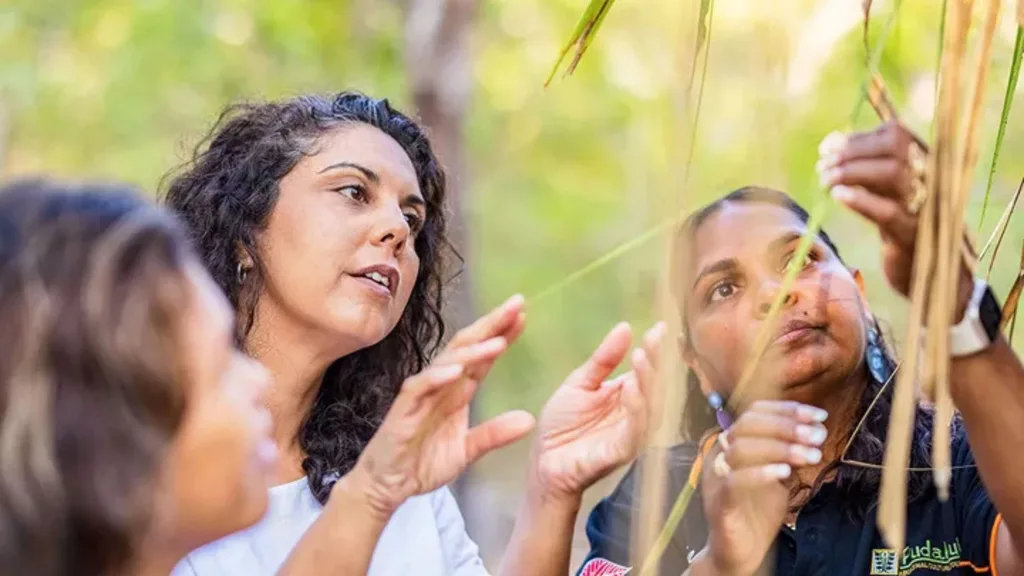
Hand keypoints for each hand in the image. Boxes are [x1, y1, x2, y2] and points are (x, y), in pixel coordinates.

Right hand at [346, 295, 535, 517]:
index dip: (502, 334)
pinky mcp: (403, 410)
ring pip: (447, 363)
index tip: (523, 316)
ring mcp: (421, 394)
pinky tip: (456, 370)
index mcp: (457, 391)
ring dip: (473, 351)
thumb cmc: (422, 462)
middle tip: (516, 305)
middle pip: (467, 347)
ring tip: (498, 341)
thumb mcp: (467, 450)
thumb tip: (530, 420)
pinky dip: (438, 377)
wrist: (387, 486)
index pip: (483, 356)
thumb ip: (495, 434)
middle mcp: (440, 385)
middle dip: (491, 325)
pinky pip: (420, 388)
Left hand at [530, 321, 664, 500]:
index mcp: (626, 397)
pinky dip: (636, 410)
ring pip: (649, 408)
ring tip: (641, 358)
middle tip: (653, 340)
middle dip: (654, 363)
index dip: (654, 350)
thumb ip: (604, 360)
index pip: (646, 371)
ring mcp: (629, 434)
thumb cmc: (561, 425)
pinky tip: (631, 389)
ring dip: (647, 383)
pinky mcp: (619, 452)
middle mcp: (634, 415)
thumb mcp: (580, 383)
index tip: (660, 328)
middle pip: (652, 387)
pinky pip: (634, 431)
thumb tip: (626, 328)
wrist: (542, 461)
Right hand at [700, 401, 827, 575]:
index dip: (787, 409)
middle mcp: (720, 454)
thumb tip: (814, 429)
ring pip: (742, 448)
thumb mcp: (776, 474)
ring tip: (811, 455)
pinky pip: (735, 480)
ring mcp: (716, 477)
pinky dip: (761, 472)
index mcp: (732, 443)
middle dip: (787, 426)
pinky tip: (785, 473)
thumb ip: (787, 453)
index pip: (754, 412)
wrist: (739, 551)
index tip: (818, 415)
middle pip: (747, 424)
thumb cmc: (757, 511)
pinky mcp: (720, 501)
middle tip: (818, 435)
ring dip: (781, 448)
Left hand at [817, 121, 972, 315]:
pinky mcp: (913, 235)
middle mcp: (932, 177)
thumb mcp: (890, 192)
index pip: (895, 133)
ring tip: (825, 181)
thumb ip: (867, 168)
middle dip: (852, 151)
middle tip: (822, 165)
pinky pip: (888, 212)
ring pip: (891, 173)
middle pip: (895, 146)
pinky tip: (837, 195)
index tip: (828, 148)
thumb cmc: (904, 225)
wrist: (935, 271)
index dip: (857, 138)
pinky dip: (860, 200)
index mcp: (927, 163)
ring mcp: (926, 205)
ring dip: (850, 172)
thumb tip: (830, 144)